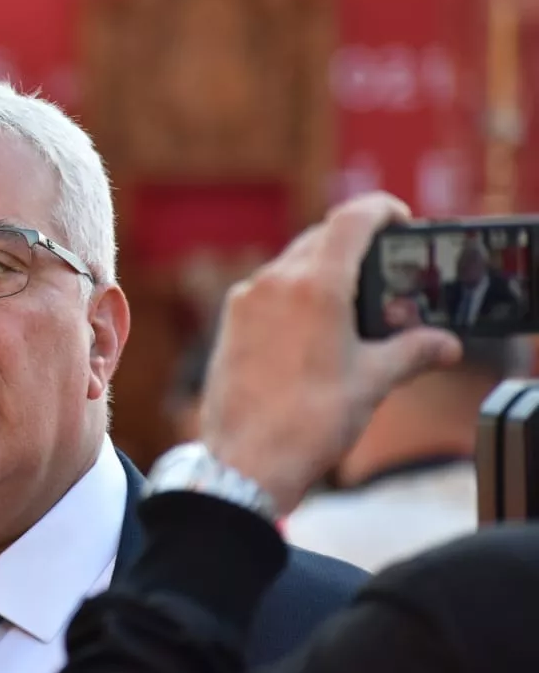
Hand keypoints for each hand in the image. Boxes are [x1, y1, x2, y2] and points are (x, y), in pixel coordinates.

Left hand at [200, 192, 462, 514]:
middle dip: (355, 247)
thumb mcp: (374, 382)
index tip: (399, 219)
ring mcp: (245, 301)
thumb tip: (443, 344)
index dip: (381, 210)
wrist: (246, 462)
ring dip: (323, 272)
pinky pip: (268, 291)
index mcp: (315, 286)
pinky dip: (294, 295)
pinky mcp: (229, 323)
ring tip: (351, 307)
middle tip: (384, 271)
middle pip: (321, 238)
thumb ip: (413, 351)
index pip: (351, 219)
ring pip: (291, 264)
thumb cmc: (308, 422)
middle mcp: (274, 282)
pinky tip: (312, 329)